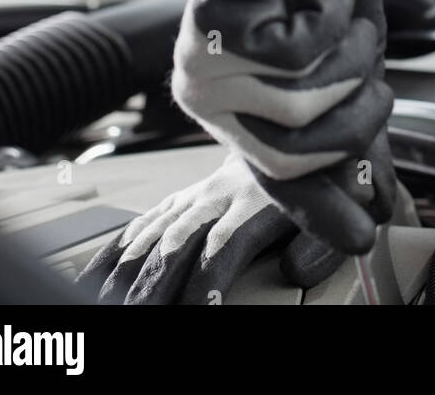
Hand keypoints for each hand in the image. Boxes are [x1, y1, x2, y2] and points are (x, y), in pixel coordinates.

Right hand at [74, 148, 345, 304]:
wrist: (299, 117)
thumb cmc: (324, 173)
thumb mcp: (339, 202)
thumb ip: (320, 240)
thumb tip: (296, 270)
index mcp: (256, 202)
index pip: (224, 246)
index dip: (206, 280)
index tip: (196, 309)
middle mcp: (218, 196)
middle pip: (178, 245)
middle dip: (152, 286)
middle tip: (130, 317)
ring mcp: (196, 196)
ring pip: (152, 236)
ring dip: (126, 274)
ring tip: (103, 304)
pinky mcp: (183, 198)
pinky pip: (142, 224)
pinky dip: (116, 250)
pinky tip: (95, 276)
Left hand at [171, 0, 396, 253]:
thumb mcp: (346, 65)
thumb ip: (347, 127)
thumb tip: (369, 199)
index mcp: (235, 110)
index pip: (275, 179)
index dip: (322, 209)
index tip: (360, 232)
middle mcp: (207, 95)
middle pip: (300, 145)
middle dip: (357, 102)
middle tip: (367, 51)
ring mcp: (200, 61)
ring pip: (302, 96)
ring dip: (349, 46)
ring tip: (333, 6)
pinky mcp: (211, 24)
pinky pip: (298, 49)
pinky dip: (333, 10)